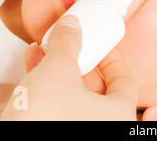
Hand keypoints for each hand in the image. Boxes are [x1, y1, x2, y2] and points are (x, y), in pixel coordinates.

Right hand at [0, 15, 136, 120]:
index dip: (112, 60)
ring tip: (42, 54)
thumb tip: (70, 26)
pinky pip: (57, 112)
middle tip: (69, 48)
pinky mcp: (54, 133)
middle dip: (78, 64)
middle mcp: (104, 128)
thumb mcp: (57, 70)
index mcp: (119, 115)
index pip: (126, 82)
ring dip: (59, 75)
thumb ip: (67, 44)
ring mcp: (81, 134)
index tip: (102, 46)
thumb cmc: (46, 117)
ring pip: (74, 101)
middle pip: (97, 90)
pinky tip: (31, 76)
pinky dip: (48, 94)